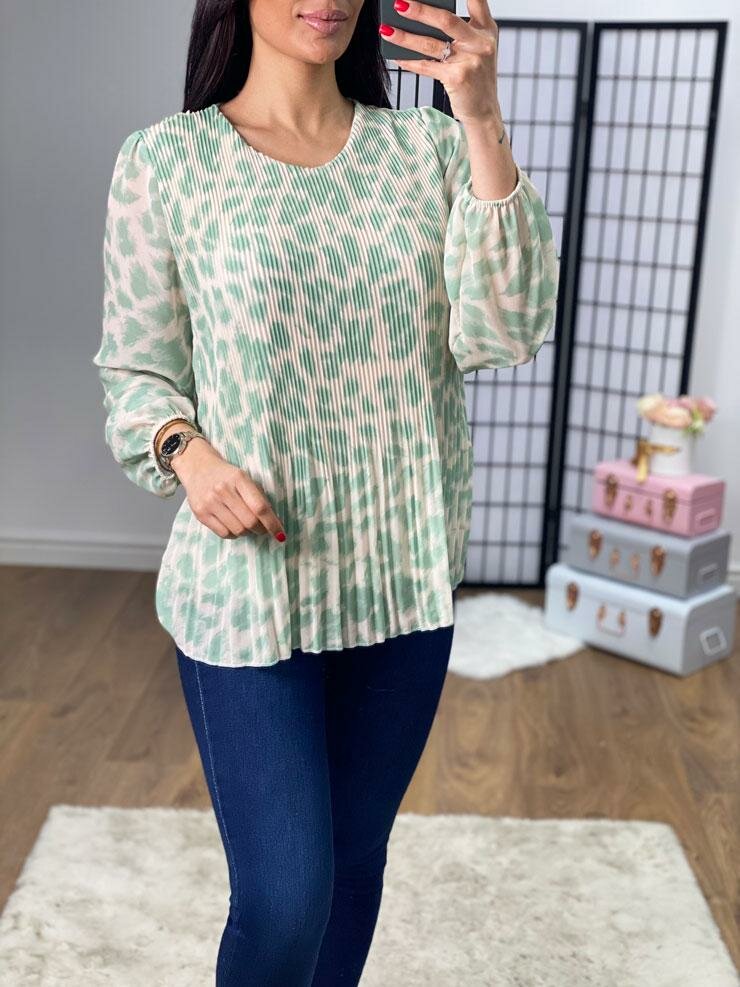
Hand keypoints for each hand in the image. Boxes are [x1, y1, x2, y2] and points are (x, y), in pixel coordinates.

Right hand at [173, 440, 286, 541]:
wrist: (198, 467)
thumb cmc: (227, 475)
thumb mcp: (244, 478)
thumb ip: (257, 497)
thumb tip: (272, 522)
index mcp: (239, 478)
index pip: (260, 507)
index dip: (272, 524)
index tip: (280, 535)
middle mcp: (223, 490)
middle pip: (249, 522)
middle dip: (260, 529)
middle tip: (262, 529)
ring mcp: (210, 502)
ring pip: (237, 530)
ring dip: (247, 532)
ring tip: (246, 525)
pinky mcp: (200, 514)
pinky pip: (224, 534)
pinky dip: (233, 534)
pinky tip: (234, 526)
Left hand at [383, 0, 501, 125]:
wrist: (484, 110)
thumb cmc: (476, 76)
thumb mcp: (478, 48)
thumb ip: (463, 29)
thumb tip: (424, 16)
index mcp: (487, 29)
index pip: (477, 0)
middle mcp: (481, 43)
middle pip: (446, 20)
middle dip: (421, 11)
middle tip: (399, 4)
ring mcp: (470, 61)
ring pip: (431, 44)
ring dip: (405, 37)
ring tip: (386, 30)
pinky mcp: (457, 79)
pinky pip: (426, 66)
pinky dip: (409, 61)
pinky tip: (396, 56)